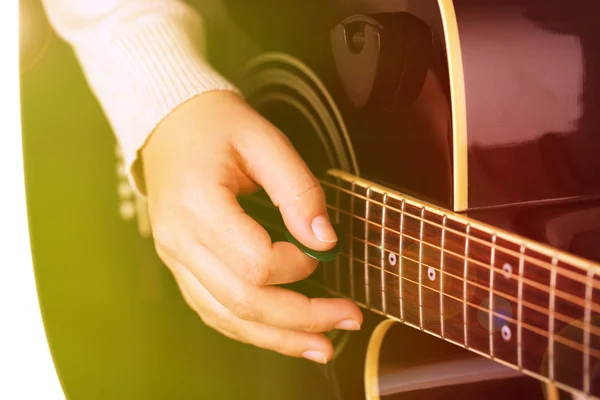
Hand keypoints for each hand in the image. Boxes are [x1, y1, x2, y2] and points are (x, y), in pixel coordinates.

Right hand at [141, 90, 362, 363]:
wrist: (168, 123)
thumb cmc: (215, 125)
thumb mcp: (264, 141)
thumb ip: (298, 190)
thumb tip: (325, 239)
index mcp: (199, 204)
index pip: (255, 262)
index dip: (297, 264)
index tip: (320, 248)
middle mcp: (180, 240)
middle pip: (244, 301)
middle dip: (301, 318)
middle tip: (346, 319)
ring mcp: (175, 257)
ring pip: (227, 317)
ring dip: (278, 337)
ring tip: (321, 345)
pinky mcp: (180, 265)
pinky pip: (214, 310)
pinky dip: (250, 328)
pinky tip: (280, 335)